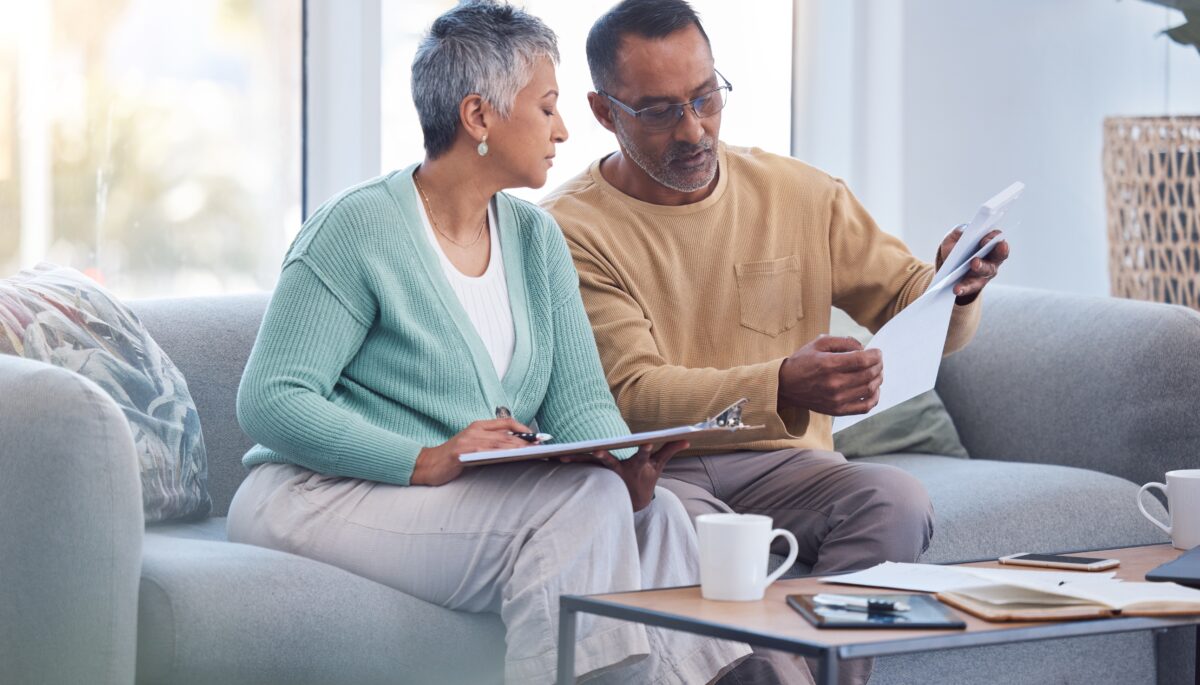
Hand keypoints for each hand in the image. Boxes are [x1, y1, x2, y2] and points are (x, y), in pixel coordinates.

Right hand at [411, 418, 531, 485]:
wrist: (428, 465)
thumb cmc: (453, 457)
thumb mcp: (473, 444)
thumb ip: (490, 442)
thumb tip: (516, 447)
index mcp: (478, 426)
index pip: (506, 422)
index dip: (524, 429)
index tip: (537, 437)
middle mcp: (474, 430)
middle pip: (506, 433)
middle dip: (525, 440)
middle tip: (541, 446)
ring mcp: (468, 440)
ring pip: (498, 442)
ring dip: (517, 447)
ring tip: (532, 452)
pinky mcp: (462, 452)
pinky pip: (485, 452)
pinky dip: (500, 454)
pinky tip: (511, 457)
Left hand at [559, 440, 689, 510]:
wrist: (633, 502)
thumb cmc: (646, 479)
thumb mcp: (659, 466)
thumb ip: (670, 449)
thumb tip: (687, 438)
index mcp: (637, 465)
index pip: (643, 455)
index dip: (645, 449)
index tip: (647, 442)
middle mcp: (620, 470)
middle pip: (610, 461)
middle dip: (603, 455)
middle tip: (596, 449)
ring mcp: (606, 473)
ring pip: (589, 464)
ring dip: (576, 460)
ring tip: (561, 456)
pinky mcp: (594, 474)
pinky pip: (580, 467)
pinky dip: (569, 462)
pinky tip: (554, 458)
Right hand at [778, 335, 882, 415]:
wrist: (786, 386)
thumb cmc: (802, 362)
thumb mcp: (818, 343)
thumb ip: (843, 341)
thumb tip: (863, 348)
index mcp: (829, 364)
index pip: (862, 360)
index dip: (875, 355)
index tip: (877, 352)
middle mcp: (834, 383)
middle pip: (869, 374)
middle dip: (878, 365)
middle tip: (878, 361)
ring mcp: (837, 399)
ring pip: (869, 390)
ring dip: (878, 379)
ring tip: (877, 372)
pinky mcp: (838, 410)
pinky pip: (865, 407)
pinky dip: (875, 398)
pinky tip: (874, 389)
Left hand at [936, 226, 1009, 304]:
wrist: (950, 261)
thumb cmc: (957, 244)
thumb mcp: (955, 236)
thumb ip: (960, 232)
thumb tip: (963, 232)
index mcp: (991, 242)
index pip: (997, 239)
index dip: (992, 240)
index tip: (984, 241)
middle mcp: (993, 258)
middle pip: (995, 258)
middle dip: (986, 259)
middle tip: (975, 261)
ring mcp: (986, 272)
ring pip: (985, 273)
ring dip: (976, 273)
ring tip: (967, 273)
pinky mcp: (976, 284)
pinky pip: (971, 287)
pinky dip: (964, 288)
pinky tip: (956, 289)